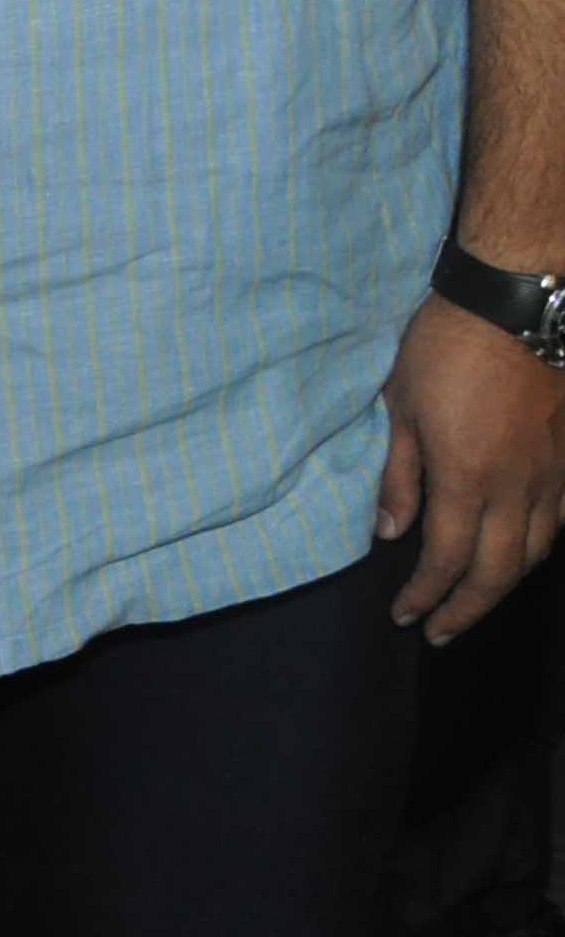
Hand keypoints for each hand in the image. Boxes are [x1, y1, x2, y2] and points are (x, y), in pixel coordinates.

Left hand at [380, 293, 564, 640]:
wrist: (517, 304)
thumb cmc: (445, 347)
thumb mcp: (401, 407)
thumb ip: (398, 475)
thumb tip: (390, 533)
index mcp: (467, 478)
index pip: (449, 560)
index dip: (427, 596)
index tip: (406, 616)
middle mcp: (519, 488)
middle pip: (500, 571)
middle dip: (467, 609)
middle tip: (440, 632)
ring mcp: (554, 474)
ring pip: (538, 551)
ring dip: (505, 583)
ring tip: (475, 598)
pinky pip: (562, 519)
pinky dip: (540, 546)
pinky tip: (523, 550)